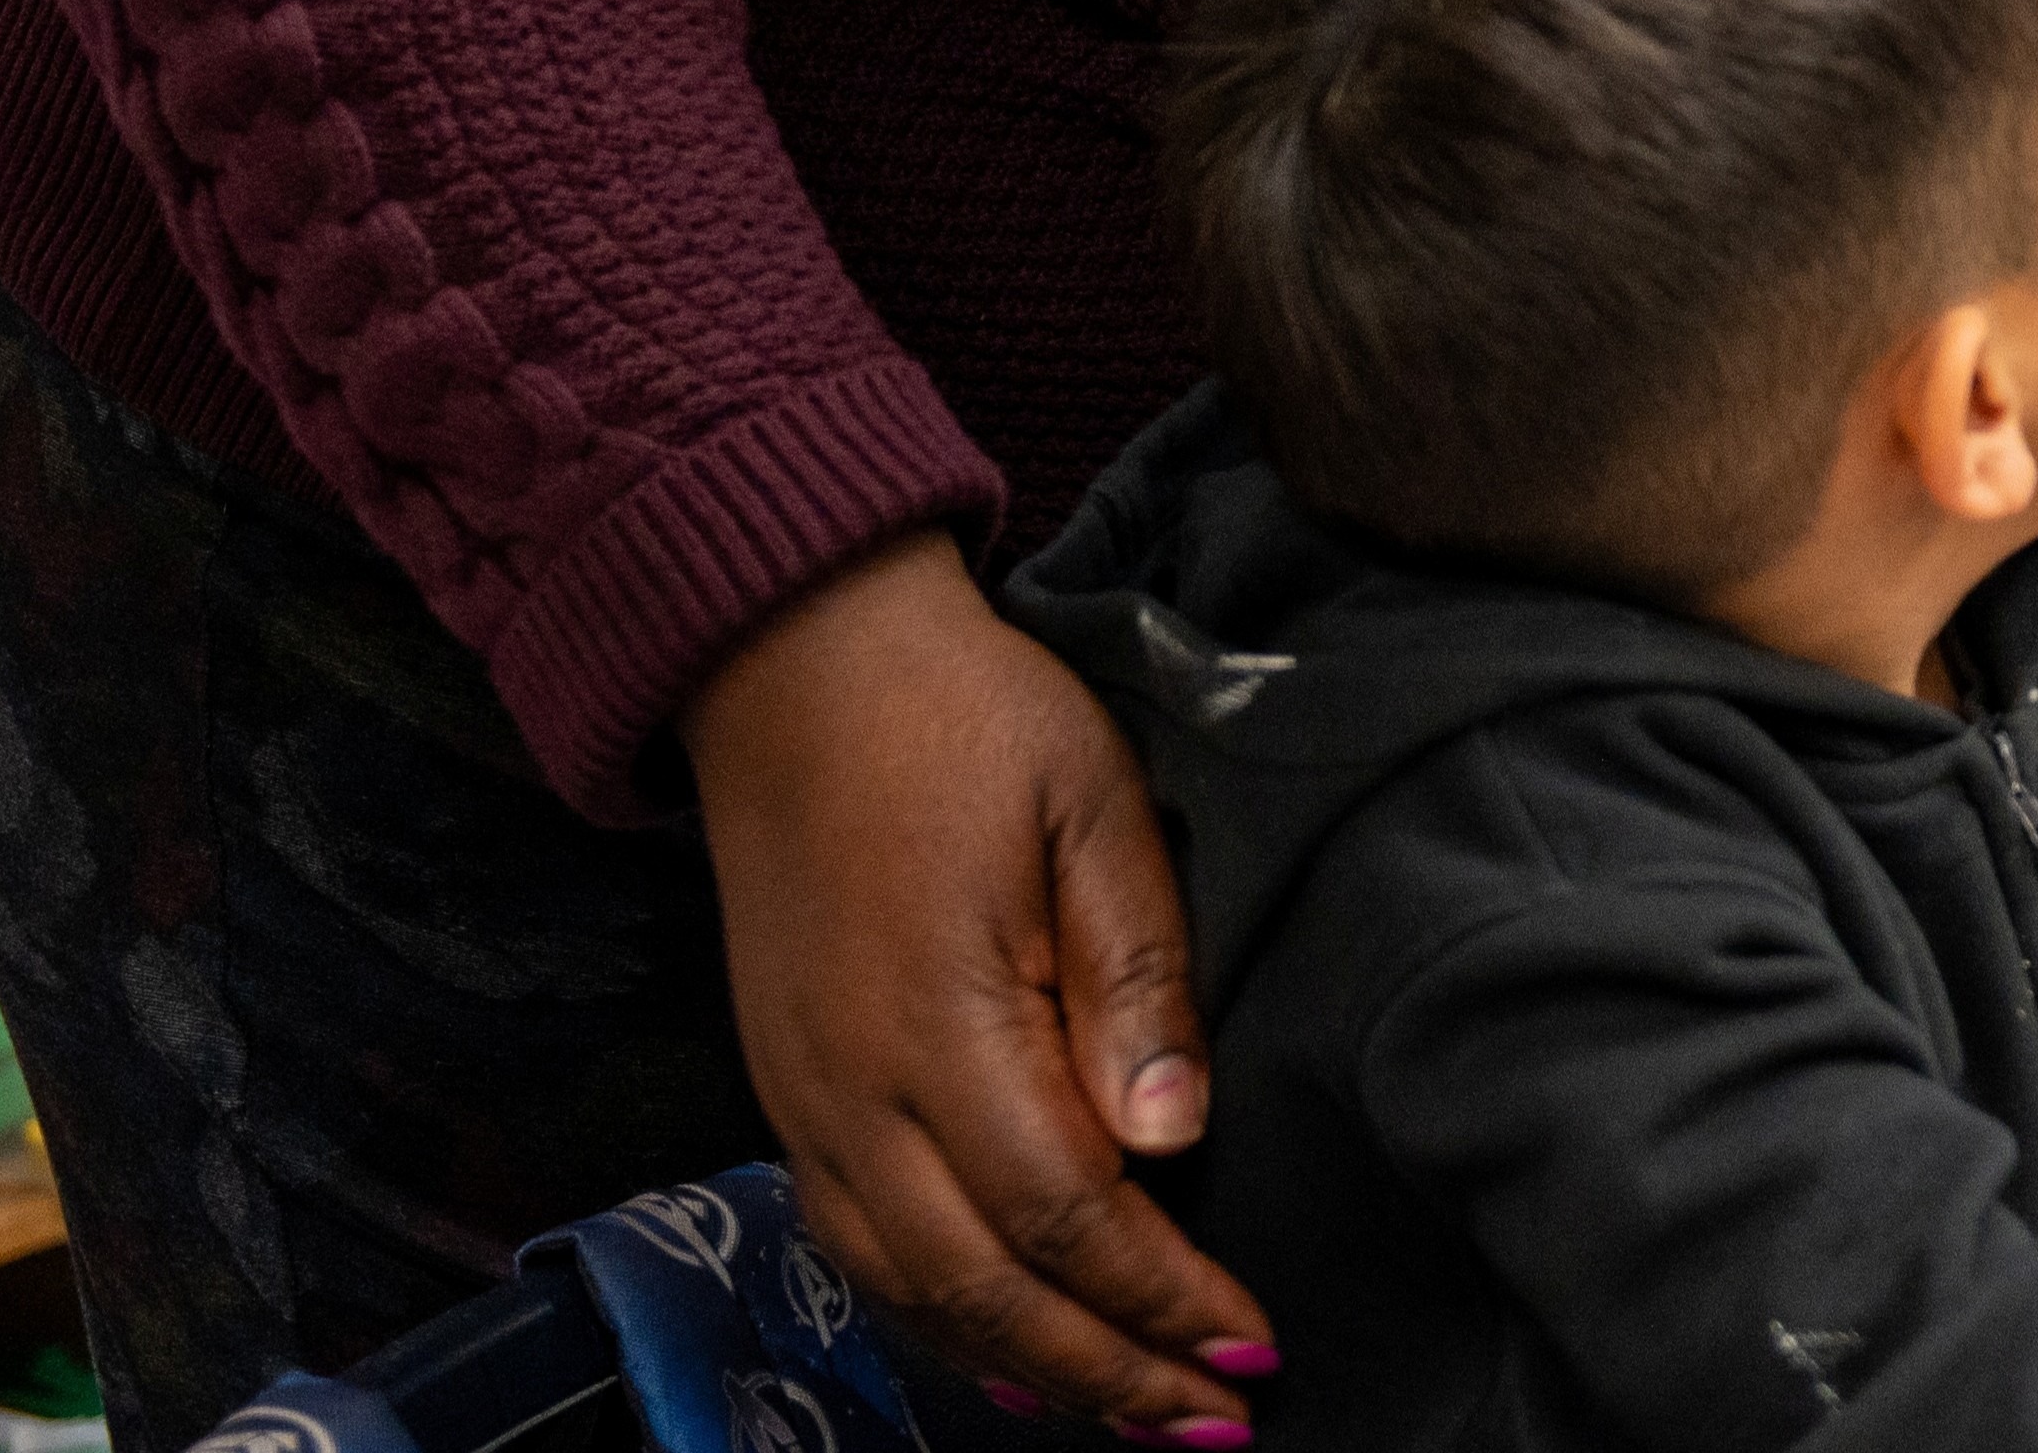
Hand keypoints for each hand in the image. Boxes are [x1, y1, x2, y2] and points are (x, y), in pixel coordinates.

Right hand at [693, 539, 1273, 1438]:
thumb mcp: (1091, 808)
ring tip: (1132, 1418)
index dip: (1161, 1297)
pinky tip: (1007, 1351)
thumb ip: (1135, 978)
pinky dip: (938, 1321)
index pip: (1069, 1215)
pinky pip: (856, 1249)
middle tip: (1212, 1424)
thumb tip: (1172, 1138)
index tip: (1251, 1344)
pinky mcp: (786, 1093)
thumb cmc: (963, 719)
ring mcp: (804, 1103)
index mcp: (937, 1028)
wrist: (793, 661)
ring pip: (910, 1291)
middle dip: (1108, 1372)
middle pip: (985, 1288)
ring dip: (1026, 1368)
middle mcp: (851, 1094)